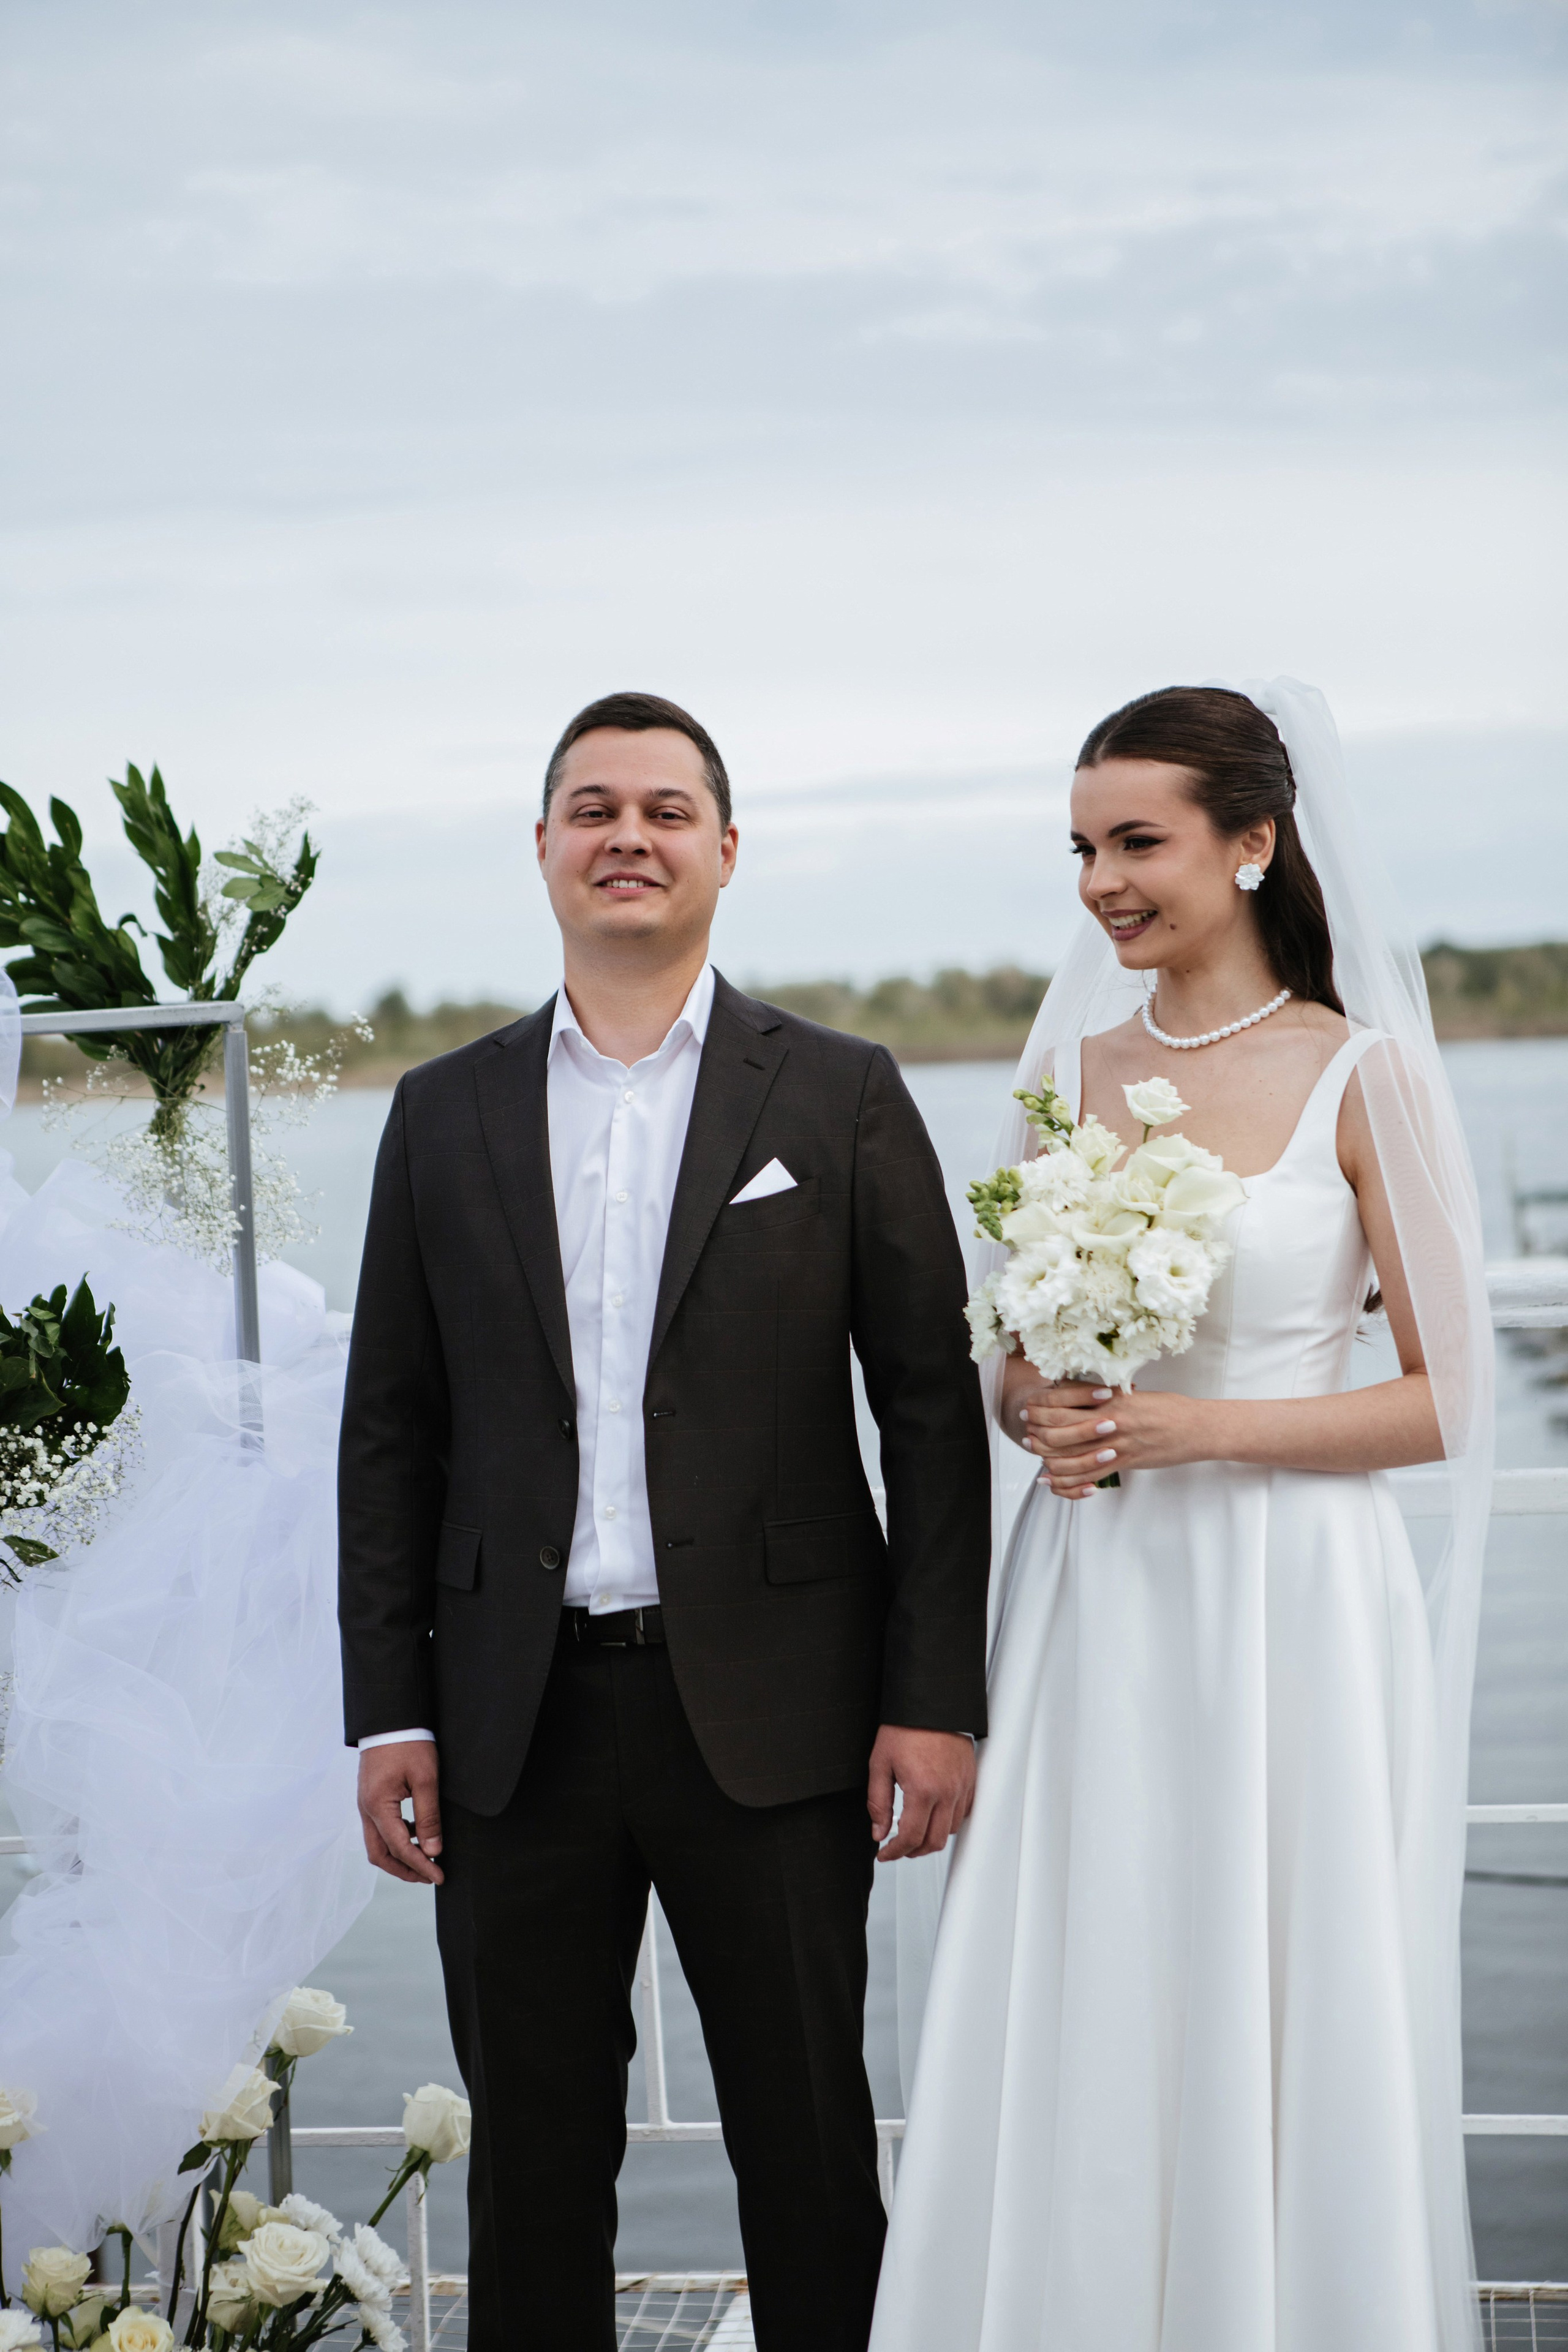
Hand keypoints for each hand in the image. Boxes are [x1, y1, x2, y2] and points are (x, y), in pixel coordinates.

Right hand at [357, 1742, 444, 1884]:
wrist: (390, 1717)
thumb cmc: (409, 1743)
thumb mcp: (426, 1778)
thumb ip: (428, 1817)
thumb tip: (433, 1850)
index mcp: (378, 1805)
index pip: (399, 1848)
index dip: (420, 1866)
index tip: (439, 1876)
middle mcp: (365, 1808)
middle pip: (380, 1854)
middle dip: (404, 1870)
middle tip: (429, 1875)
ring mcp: (365, 1803)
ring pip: (377, 1843)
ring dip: (399, 1855)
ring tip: (425, 1857)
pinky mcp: (370, 1796)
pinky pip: (379, 1827)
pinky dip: (396, 1837)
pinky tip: (415, 1831)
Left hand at [867, 1725, 976, 1860]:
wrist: (931, 1702)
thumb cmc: (905, 1727)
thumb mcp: (880, 1763)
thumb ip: (878, 1802)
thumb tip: (879, 1831)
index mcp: (923, 1790)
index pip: (911, 1838)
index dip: (895, 1852)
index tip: (885, 1853)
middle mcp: (947, 1792)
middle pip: (935, 1842)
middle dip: (913, 1852)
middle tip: (898, 1848)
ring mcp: (962, 1787)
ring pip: (952, 1830)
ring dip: (932, 1838)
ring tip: (915, 1833)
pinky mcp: (970, 1780)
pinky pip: (964, 1813)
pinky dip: (949, 1822)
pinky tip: (934, 1816)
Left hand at [1018, 1381, 1207, 1497]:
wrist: (1197, 1428)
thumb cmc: (1169, 1408)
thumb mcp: (1134, 1394)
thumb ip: (1107, 1395)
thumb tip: (1081, 1393)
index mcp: (1110, 1397)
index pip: (1063, 1399)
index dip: (1041, 1404)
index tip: (1031, 1406)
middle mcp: (1109, 1419)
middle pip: (1059, 1427)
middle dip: (1037, 1430)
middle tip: (1026, 1432)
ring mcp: (1116, 1443)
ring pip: (1069, 1453)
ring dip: (1047, 1456)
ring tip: (1036, 1454)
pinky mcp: (1124, 1462)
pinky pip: (1088, 1475)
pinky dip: (1066, 1480)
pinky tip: (1052, 1479)